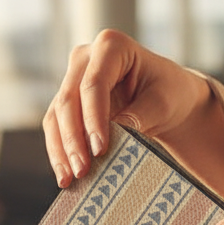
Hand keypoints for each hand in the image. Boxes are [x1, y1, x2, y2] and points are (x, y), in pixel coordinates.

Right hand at [42, 29, 209, 188]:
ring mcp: (72, 80)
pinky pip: (55, 129)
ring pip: (55, 116)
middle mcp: (85, 58)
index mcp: (112, 45)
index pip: (94, 84)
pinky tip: (65, 176)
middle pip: (69, 100)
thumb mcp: (162, 103)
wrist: (166, 100)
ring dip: (61, 150)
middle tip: (83, 170)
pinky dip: (59, 153)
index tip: (100, 150)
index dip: (93, 118)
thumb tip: (114, 135)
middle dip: (74, 139)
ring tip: (70, 179)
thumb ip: (138, 116)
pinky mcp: (66, 104)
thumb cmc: (169, 94)